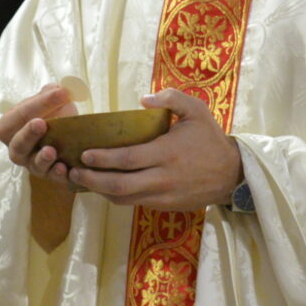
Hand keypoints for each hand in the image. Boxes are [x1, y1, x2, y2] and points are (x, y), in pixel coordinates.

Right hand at [0, 84, 78, 183]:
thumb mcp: (49, 101)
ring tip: (52, 151)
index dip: (38, 104)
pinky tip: (65, 168)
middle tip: (41, 124)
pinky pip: (52, 178)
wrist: (69, 134)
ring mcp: (33, 164)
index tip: (61, 93)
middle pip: (18, 145)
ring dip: (42, 158)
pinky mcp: (50, 175)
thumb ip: (51, 92)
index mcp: (10, 127)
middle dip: (28, 134)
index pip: (19, 115)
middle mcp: (18, 149)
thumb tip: (58, 90)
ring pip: (33, 165)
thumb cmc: (52, 115)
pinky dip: (58, 174)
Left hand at [67, 89, 243, 211]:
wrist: (232, 173)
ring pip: (123, 199)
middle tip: (73, 170)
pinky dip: (117, 196)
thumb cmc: (210, 139)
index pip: (126, 159)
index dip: (102, 159)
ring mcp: (162, 196)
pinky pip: (134, 203)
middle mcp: (161, 178)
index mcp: (166, 153)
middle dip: (92, 180)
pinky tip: (105, 187)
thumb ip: (170, 98)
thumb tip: (143, 98)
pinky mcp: (165, 206)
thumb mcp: (196, 110)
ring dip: (100, 191)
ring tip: (83, 180)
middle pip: (118, 185)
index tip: (84, 153)